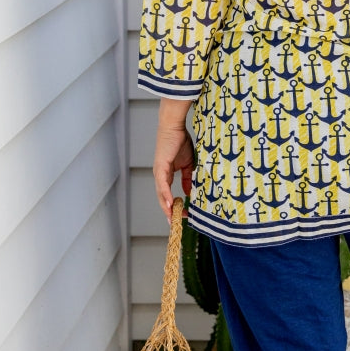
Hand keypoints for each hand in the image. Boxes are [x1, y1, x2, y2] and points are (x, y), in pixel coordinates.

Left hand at [153, 101, 193, 219]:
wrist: (174, 126)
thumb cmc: (180, 141)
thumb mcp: (188, 164)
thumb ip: (189, 178)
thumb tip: (190, 192)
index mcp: (166, 174)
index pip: (169, 194)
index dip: (174, 206)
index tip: (182, 216)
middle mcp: (160, 175)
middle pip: (163, 198)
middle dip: (169, 212)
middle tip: (175, 224)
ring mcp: (159, 172)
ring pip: (161, 195)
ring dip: (167, 208)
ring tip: (172, 220)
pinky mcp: (160, 167)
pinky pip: (163, 185)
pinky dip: (166, 196)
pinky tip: (170, 205)